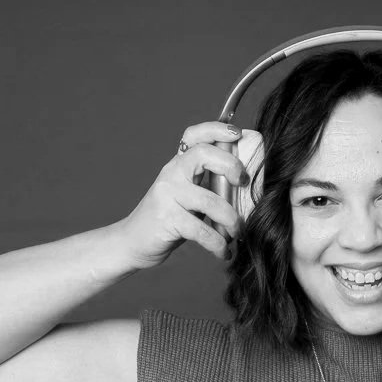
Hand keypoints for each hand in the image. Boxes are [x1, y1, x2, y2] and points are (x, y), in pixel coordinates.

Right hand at [116, 121, 246, 268]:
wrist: (132, 243)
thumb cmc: (169, 220)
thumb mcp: (188, 197)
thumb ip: (209, 186)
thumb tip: (249, 185)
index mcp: (178, 165)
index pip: (194, 135)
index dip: (216, 129)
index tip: (238, 134)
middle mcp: (171, 174)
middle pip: (203, 154)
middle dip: (231, 166)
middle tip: (243, 184)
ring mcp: (167, 195)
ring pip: (211, 201)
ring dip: (232, 221)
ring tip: (238, 233)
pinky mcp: (167, 219)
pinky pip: (203, 231)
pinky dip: (218, 244)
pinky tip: (224, 252)